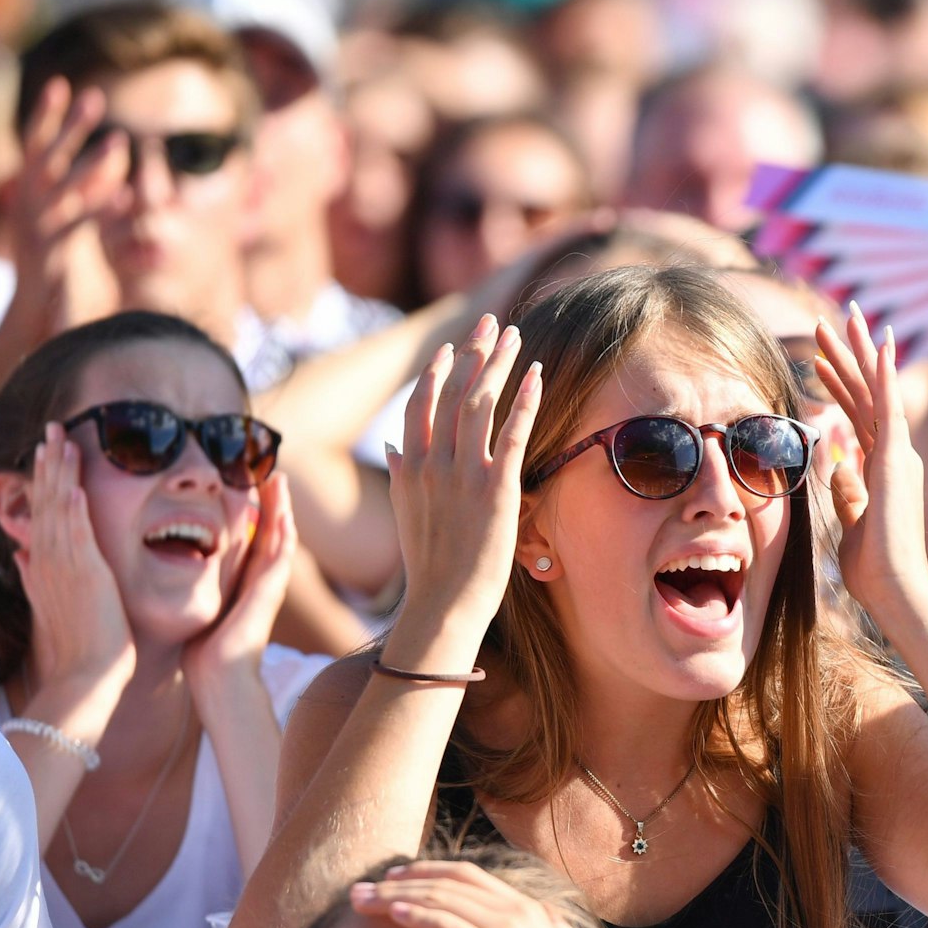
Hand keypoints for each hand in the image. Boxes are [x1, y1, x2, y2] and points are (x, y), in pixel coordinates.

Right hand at [10, 77, 125, 320]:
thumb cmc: (56, 265)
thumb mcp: (69, 222)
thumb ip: (89, 195)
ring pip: (69, 185)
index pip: (37, 143)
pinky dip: (100, 208)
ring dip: (94, 163)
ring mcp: (40, 225)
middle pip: (50, 154)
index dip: (47, 113)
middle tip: (95, 94)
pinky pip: (80, 222)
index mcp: (29, 192)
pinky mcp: (54, 249)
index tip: (61, 83)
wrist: (35, 310)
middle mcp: (30, 202)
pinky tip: (124, 194)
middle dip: (71, 123)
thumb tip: (115, 169)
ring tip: (121, 140)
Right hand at [11, 423, 135, 696]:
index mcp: (42, 562)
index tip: (47, 449)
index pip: (41, 510)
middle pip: (44, 501)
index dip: (43, 478)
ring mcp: (64, 566)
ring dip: (60, 474)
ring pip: (58, 510)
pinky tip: (74, 486)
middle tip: (53, 428)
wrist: (85, 673)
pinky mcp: (85, 575)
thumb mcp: (50, 602)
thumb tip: (19, 554)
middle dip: (49, 463)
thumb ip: (34, 575)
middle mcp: (47, 559)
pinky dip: (74, 509)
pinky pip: (77, 535)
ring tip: (62, 441)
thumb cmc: (76, 642)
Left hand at [183, 471, 293, 693]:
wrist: (219, 677)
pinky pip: (280, 556)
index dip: (258, 513)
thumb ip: (201, 592)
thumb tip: (180, 579)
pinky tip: (283, 513)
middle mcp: (263, 582)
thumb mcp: (203, 611)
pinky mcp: (268, 593)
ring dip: (283, 508)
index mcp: (247, 583)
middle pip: (273, 532)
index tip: (252, 488)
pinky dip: (283, 534)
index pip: (256, 539)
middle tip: (273, 473)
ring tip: (278, 481)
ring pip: (281, 537)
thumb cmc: (205, 653)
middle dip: (274, 502)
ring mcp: (269, 587)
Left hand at [352, 860, 608, 927]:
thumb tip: (539, 922)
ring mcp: (511, 926)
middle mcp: (521, 909)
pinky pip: (448, 924)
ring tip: (363, 899)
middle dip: (405, 879)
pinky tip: (392, 915)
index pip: (472, 878)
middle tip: (368, 884)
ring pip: (443, 898)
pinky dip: (418, 916)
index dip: (431, 873)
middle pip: (452, 881)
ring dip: (396, 896)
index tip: (400, 877)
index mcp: (533, 910)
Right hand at [388, 316, 538, 656]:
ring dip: (499, 365)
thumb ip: (399, 475)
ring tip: (516, 337)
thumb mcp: (405, 514)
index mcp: (410, 467)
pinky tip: (537, 375)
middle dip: (473, 352)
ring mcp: (463, 475)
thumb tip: (391, 447)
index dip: (439, 370)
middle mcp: (432, 463)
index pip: (422, 404)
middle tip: (491, 323)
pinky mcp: (495, 489)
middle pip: (453, 392)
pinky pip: (511, 434)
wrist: (444, 604)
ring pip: (480, 404)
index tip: (454, 345)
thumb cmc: (430, 565)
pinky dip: (524, 401)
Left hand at [813, 303, 927, 612]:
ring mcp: (899, 452)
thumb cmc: (873, 566)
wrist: (894, 586)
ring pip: (874, 390)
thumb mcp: (851, 520)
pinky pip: (888, 405)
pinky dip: (883, 373)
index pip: (858, 414)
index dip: (839, 384)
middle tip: (838, 317)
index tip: (820, 359)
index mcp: (885, 467)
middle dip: (851, 354)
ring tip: (842, 317)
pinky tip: (880, 344)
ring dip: (857, 352)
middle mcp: (896, 453)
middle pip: (867, 392)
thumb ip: (847, 490)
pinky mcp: (898, 457)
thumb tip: (838, 463)